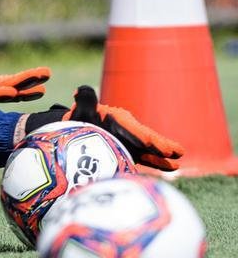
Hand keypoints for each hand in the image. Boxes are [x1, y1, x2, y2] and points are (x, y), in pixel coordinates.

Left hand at [24, 86, 183, 170]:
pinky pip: (146, 157)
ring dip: (162, 155)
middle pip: (144, 138)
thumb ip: (86, 101)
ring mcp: (130, 141)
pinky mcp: (130, 152)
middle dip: (158, 145)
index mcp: (117, 118)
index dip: (138, 135)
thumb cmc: (81, 119)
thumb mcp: (83, 110)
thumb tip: (81, 90)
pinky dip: (157, 161)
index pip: (129, 127)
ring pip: (149, 149)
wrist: (77, 132)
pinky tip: (173, 167)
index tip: (147, 143)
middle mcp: (127, 129)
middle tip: (176, 151)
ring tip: (179, 159)